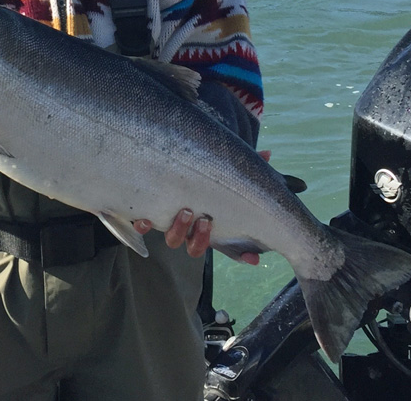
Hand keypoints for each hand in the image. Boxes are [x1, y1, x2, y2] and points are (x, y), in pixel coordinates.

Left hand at [131, 148, 270, 264]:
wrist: (163, 166)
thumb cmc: (200, 172)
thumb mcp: (223, 169)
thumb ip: (242, 164)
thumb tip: (268, 153)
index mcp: (209, 223)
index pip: (229, 247)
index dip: (242, 255)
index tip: (254, 257)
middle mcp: (189, 229)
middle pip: (196, 247)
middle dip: (201, 237)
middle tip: (205, 220)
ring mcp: (169, 223)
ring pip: (173, 240)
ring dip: (179, 229)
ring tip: (186, 211)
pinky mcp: (149, 213)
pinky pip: (143, 227)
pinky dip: (143, 226)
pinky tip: (145, 218)